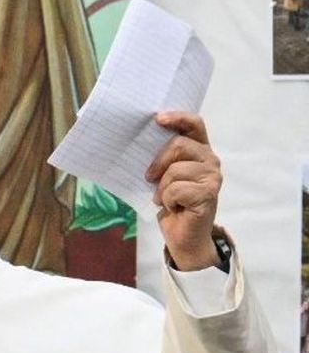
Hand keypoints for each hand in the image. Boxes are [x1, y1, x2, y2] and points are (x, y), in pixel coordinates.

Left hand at [144, 111, 222, 269]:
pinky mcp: (209, 195)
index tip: (157, 119)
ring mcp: (213, 178)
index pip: (195, 124)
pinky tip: (175, 207)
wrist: (182, 235)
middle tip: (150, 178)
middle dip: (158, 162)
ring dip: (162, 187)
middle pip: (179, 145)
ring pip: (174, 170)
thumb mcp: (162, 174)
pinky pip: (176, 190)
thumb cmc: (171, 201)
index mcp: (200, 150)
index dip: (178, 117)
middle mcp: (210, 160)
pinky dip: (167, 200)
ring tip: (167, 198)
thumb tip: (139, 139)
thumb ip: (162, 156)